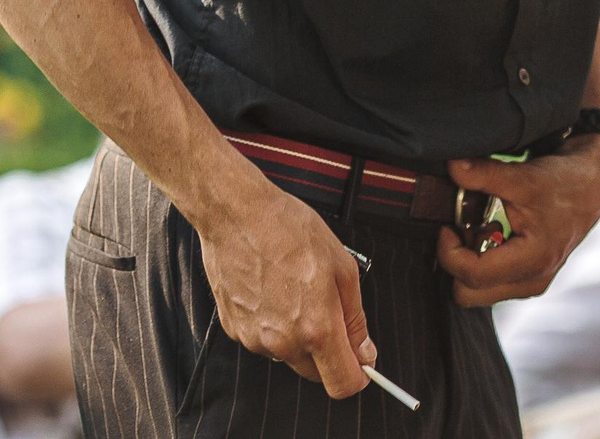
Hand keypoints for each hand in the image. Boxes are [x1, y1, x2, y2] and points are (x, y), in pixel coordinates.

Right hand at [191, 168, 376, 396]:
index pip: (342, 384)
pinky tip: (271, 290)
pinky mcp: (234, 330)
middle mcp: (283, 343)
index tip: (361, 360)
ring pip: (288, 354)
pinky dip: (272, 324)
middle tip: (328, 310)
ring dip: (298, 335)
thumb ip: (355, 318)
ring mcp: (255, 340)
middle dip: (328, 352)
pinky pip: (263, 339)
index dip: (357, 374)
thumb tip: (364, 351)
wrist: (237, 215)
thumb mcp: (342, 267)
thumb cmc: (288, 230)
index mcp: (316, 328)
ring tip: (294, 290)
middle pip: (315, 373)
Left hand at [436, 136, 599, 306]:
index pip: (472, 276)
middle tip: (463, 229)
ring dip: (471, 261)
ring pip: (478, 291)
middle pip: (469, 293)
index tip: (447, 226)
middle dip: (459, 261)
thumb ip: (483, 174)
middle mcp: (532, 280)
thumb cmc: (564, 182)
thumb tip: (452, 167)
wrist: (592, 184)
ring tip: (482, 227)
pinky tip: (492, 232)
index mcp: (532, 261)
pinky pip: (492, 283)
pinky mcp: (529, 277)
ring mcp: (531, 282)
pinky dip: (483, 261)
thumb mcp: (523, 176)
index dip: (449, 251)